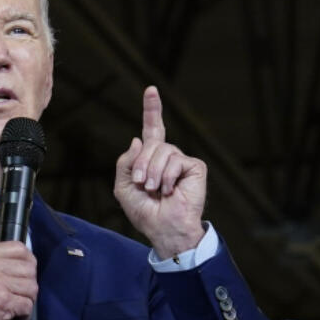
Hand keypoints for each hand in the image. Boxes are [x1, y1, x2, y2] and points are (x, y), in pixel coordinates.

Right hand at [0, 242, 37, 319]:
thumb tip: (12, 263)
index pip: (19, 248)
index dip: (27, 263)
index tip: (24, 275)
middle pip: (29, 268)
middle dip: (28, 285)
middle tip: (19, 296)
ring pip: (32, 287)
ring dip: (26, 301)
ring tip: (14, 309)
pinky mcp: (2, 302)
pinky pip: (28, 306)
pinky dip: (23, 316)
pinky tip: (12, 319)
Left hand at [114, 86, 206, 259]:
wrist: (164, 229)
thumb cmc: (145, 212)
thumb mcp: (124, 187)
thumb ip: (126, 162)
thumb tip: (138, 139)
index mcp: (152, 159)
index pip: (152, 130)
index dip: (152, 110)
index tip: (150, 90)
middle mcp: (168, 156)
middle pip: (151, 143)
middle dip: (142, 164)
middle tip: (144, 184)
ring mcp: (182, 161)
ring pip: (163, 150)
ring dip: (154, 172)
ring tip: (156, 189)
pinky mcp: (195, 167)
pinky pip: (176, 160)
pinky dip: (169, 177)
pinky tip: (170, 190)